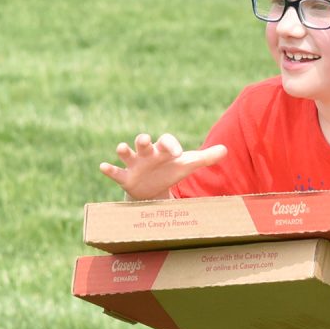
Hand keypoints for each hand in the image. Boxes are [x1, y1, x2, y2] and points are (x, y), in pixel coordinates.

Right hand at [98, 133, 226, 200]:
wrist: (153, 189)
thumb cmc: (170, 172)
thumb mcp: (187, 166)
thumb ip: (206, 158)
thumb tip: (226, 150)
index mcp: (162, 150)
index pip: (166, 141)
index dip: (171, 144)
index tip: (179, 152)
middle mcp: (147, 154)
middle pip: (143, 141)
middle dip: (143, 140)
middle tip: (145, 139)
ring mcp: (134, 164)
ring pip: (127, 153)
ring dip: (123, 149)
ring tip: (121, 147)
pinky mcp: (125, 178)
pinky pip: (116, 172)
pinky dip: (109, 169)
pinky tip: (103, 166)